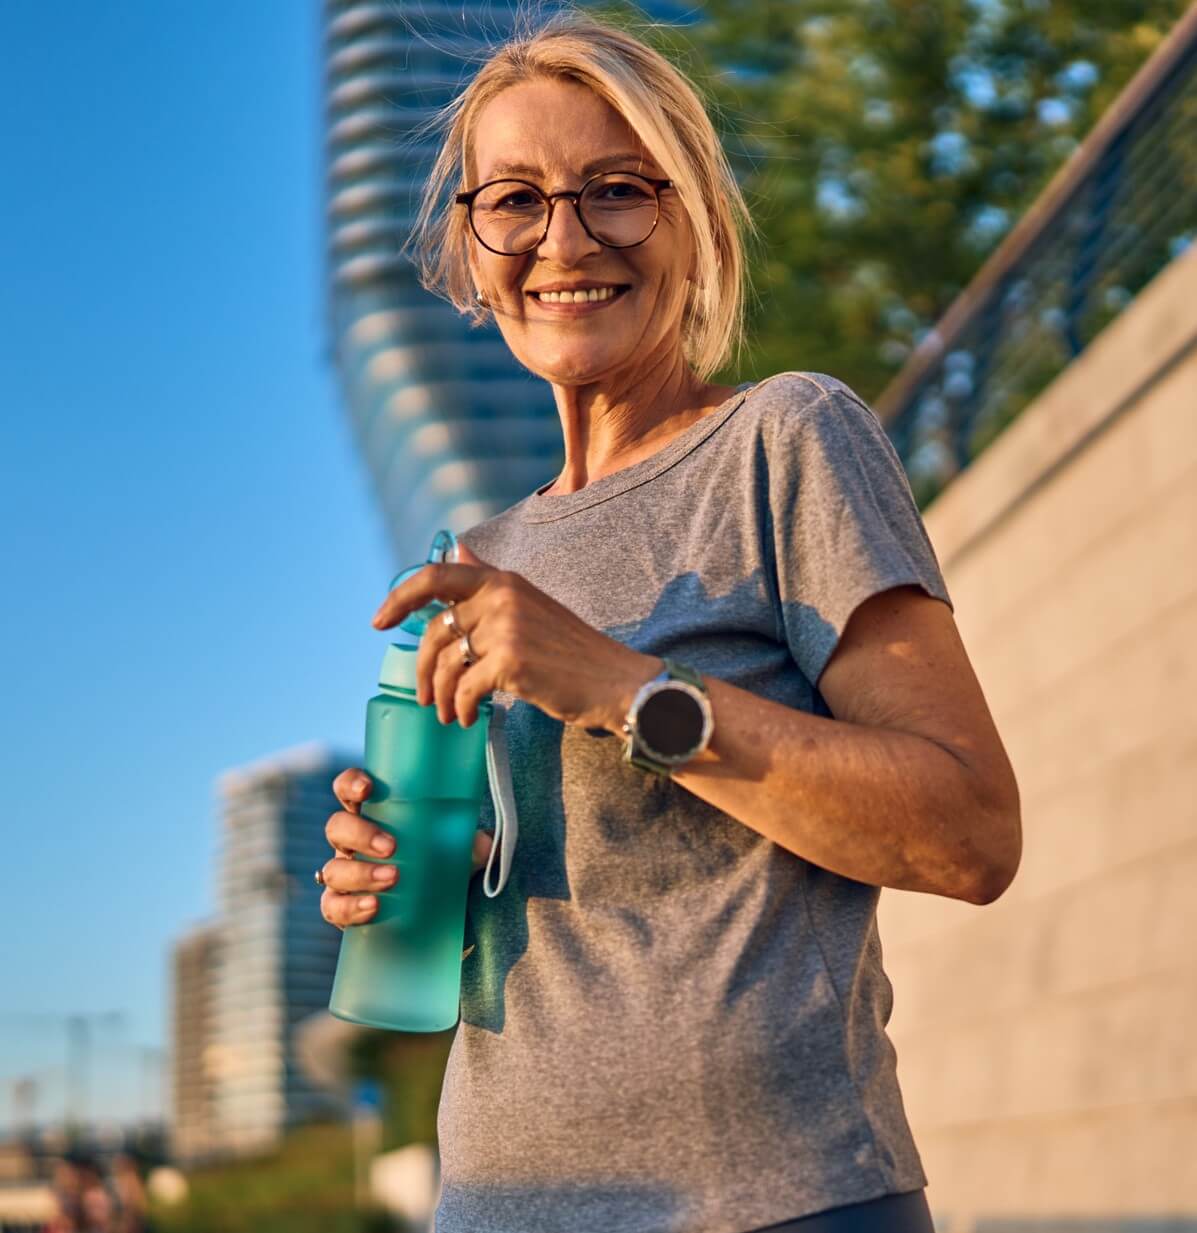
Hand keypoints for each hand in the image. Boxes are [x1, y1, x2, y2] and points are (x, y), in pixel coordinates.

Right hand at [319, 767, 494, 929]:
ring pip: (333, 869)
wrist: (432, 916)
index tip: (368, 788)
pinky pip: (333, 907)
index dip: (351, 783)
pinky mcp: (342, 908)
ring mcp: (344, 875)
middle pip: (337, 827)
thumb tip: (484, 843)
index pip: (348, 789)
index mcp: (374, 816)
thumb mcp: (457, 854)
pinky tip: (373, 907)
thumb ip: (472, 846)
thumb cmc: (437, 868)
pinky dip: (351, 907)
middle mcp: (352, 843)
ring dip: (361, 872)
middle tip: (392, 846)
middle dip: (361, 833)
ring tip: (393, 878)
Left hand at [371, 540, 659, 731]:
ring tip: (447, 713)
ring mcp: (506, 628)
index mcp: (504, 580)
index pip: (435, 575)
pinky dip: (460, 709)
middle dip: (422, 669)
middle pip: (434, 631)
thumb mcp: (531, 604)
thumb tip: (458, 548)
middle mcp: (502, 596)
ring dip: (440, 695)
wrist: (616, 682)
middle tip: (424, 696)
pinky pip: (464, 689)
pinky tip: (466, 720)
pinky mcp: (511, 661)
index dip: (399, 598)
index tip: (379, 622)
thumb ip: (491, 580)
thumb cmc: (573, 651)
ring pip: (446, 663)